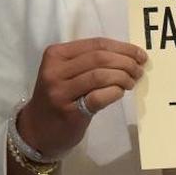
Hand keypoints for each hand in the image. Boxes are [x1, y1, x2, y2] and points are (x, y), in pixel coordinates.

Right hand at [16, 37, 146, 158]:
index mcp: (56, 54)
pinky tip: (120, 93)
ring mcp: (60, 92)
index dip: (123, 48)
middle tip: (138, 70)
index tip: (139, 54)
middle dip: (126, 62)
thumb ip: (89, 61)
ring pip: (100, 75)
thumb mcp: (65, 72)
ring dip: (122, 77)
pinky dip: (114, 93)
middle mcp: (55, 70)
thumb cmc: (57, 98)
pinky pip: (98, 97)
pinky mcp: (69, 112)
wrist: (35, 131)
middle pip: (100, 58)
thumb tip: (129, 56)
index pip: (96, 43)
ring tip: (131, 82)